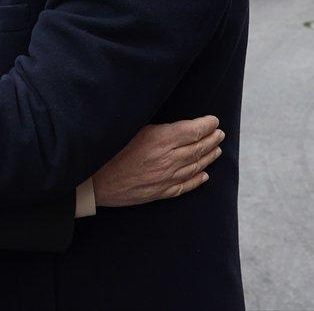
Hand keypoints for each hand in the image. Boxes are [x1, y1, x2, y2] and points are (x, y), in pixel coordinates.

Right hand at [92, 116, 224, 206]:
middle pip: (197, 148)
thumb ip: (154, 127)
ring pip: (195, 167)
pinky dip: (197, 180)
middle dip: (212, 139)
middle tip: (220, 134)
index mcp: (160, 139)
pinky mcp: (160, 192)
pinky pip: (185, 186)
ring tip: (217, 150)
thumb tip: (172, 122)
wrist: (93, 182)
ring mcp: (165, 178)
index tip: (214, 120)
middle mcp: (167, 159)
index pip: (193, 131)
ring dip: (209, 157)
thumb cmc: (107, 150)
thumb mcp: (130, 129)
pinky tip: (204, 175)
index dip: (207, 125)